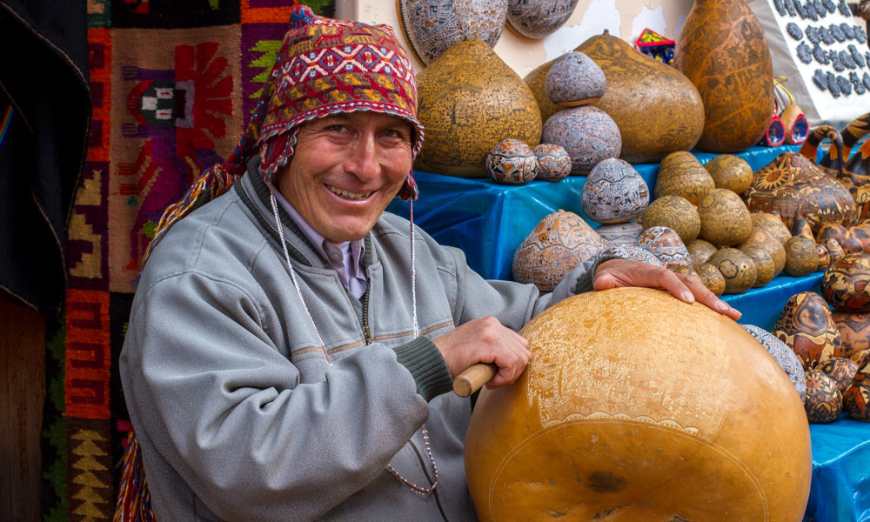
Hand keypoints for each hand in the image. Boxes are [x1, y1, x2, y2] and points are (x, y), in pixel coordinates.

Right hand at [432, 316, 530, 388]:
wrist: (431, 361)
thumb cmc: (451, 360)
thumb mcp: (476, 347)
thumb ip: (493, 348)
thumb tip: (515, 361)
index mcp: (491, 323)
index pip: (518, 343)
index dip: (513, 363)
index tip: (497, 374)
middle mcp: (493, 324)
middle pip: (523, 350)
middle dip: (513, 370)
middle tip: (495, 380)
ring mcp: (491, 332)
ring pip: (520, 358)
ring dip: (509, 375)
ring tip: (491, 380)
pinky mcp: (488, 344)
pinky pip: (511, 363)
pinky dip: (504, 377)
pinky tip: (490, 382)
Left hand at [593, 258, 741, 320]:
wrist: (617, 267)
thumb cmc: (611, 276)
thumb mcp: (604, 277)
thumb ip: (603, 280)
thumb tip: (602, 284)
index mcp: (648, 272)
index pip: (665, 277)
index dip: (676, 287)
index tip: (687, 302)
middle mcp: (665, 274)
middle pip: (690, 281)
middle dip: (706, 296)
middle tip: (722, 312)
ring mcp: (674, 281)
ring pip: (699, 288)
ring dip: (716, 302)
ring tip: (734, 316)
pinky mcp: (679, 289)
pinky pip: (698, 296)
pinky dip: (713, 306)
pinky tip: (729, 320)